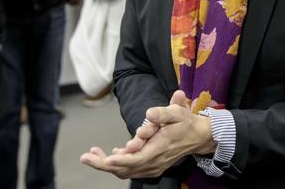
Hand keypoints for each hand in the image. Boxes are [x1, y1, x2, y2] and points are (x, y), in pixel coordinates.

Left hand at [80, 90, 214, 179]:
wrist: (198, 137)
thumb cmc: (186, 123)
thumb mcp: (178, 112)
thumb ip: (163, 112)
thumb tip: (149, 113)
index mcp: (159, 148)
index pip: (137, 159)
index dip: (120, 160)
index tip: (107, 158)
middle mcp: (154, 162)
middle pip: (125, 169)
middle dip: (103, 164)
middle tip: (86, 157)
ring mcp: (152, 167)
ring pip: (125, 171)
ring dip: (107, 164)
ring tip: (91, 153)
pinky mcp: (150, 167)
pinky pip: (130, 170)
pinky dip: (117, 164)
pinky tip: (110, 153)